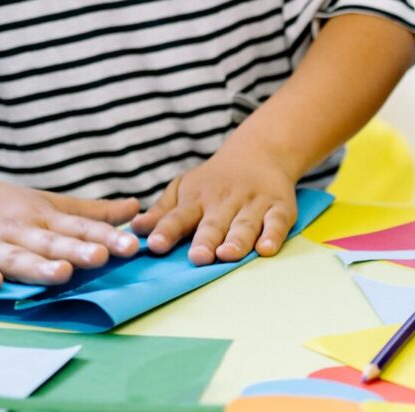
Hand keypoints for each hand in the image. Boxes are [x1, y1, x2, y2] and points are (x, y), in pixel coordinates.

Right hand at [0, 172, 140, 289]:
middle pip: (50, 243)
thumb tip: (136, 208)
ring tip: (61, 274)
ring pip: (16, 257)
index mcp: (44, 218)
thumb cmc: (8, 207)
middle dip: (76, 251)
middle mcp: (19, 229)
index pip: (79, 228)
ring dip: (37, 266)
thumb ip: (93, 214)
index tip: (131, 246)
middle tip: (101, 257)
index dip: (106, 237)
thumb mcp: (51, 205)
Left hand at [132, 142, 302, 265]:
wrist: (259, 152)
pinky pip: (277, 222)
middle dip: (205, 240)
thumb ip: (162, 212)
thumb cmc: (214, 180)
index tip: (155, 245)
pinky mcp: (280, 207)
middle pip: (213, 223)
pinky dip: (273, 235)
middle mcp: (224, 201)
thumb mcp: (184, 189)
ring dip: (237, 240)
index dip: (167, 230)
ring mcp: (253, 204)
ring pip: (244, 224)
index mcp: (197, 199)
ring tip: (227, 255)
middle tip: (198, 257)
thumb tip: (135, 229)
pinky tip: (266, 249)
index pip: (179, 216)